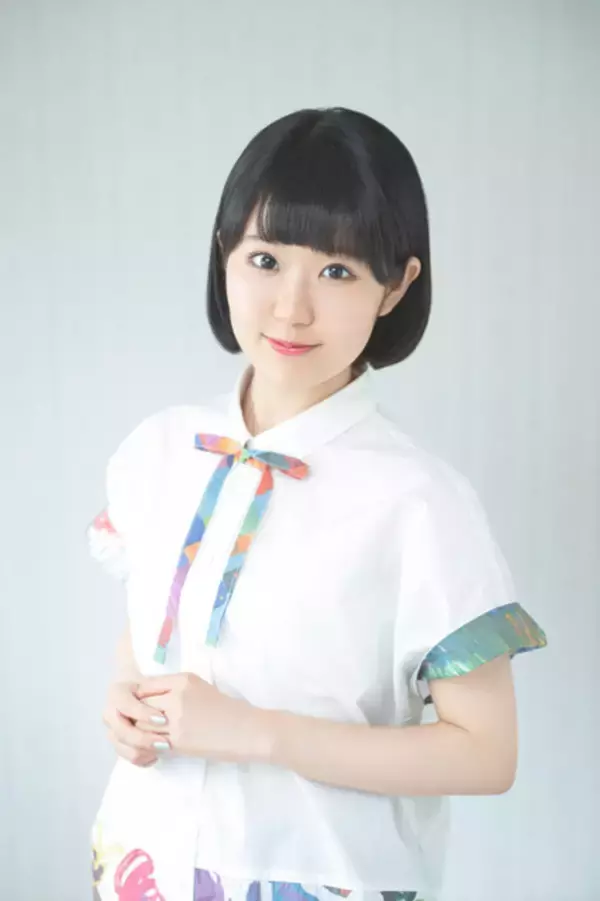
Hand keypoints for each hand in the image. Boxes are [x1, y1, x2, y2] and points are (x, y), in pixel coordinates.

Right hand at [102, 680, 170, 767]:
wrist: (155, 700)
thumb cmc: (159, 688)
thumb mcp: (161, 682)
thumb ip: (158, 685)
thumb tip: (159, 692)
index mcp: (118, 693)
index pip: (124, 703)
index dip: (140, 713)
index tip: (162, 720)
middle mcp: (111, 712)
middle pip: (119, 729)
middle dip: (141, 738)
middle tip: (164, 743)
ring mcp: (113, 729)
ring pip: (121, 745)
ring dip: (141, 751)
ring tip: (163, 750)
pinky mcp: (119, 744)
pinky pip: (125, 756)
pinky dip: (140, 758)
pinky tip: (156, 757)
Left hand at [136, 673, 272, 763]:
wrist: (246, 730)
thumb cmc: (226, 708)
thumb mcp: (199, 687)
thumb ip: (174, 688)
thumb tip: (146, 698)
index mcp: (182, 680)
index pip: (145, 685)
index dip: (137, 697)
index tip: (137, 706)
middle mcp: (176, 697)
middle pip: (139, 705)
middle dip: (134, 715)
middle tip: (133, 723)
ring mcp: (176, 720)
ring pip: (141, 725)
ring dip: (138, 732)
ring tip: (141, 736)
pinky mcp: (177, 741)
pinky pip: (150, 742)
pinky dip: (147, 745)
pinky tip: (153, 746)